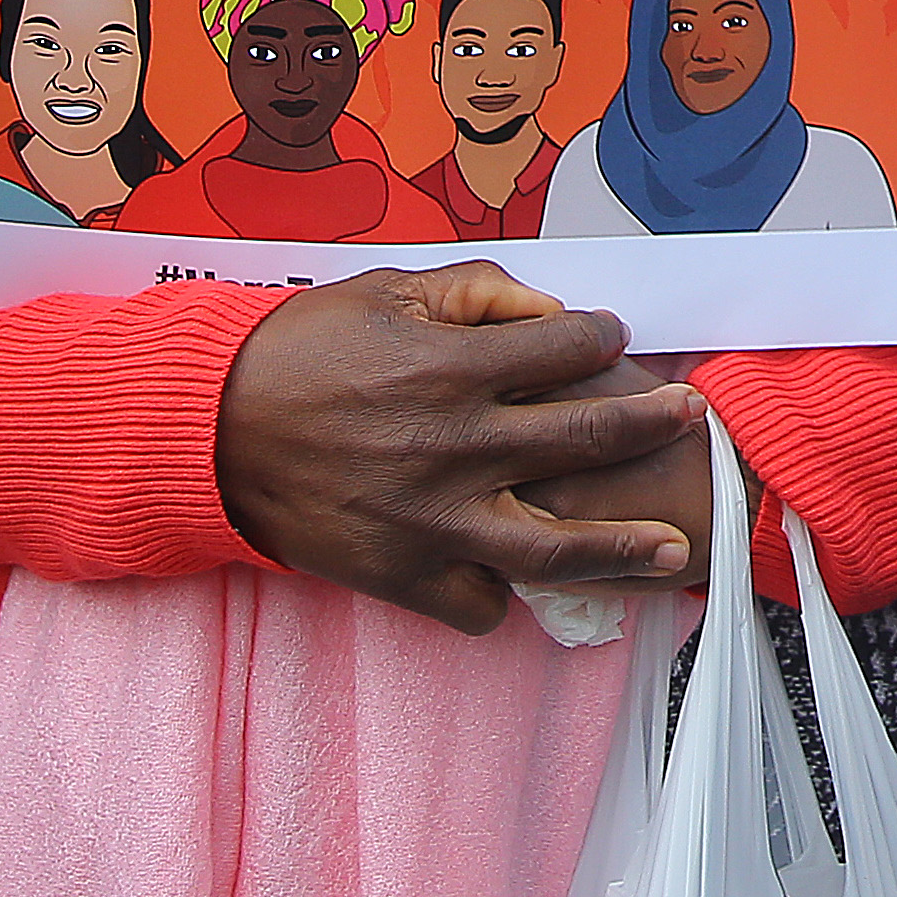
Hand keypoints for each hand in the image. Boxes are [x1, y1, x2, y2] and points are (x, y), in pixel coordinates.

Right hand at [208, 261, 704, 630]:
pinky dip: (504, 594)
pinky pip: (478, 605)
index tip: (611, 339)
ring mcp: (431, 520)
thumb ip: (478, 293)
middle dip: (650, 423)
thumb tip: (552, 313)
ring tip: (673, 546)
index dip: (600, 339)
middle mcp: (453, 447)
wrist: (207, 427)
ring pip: (556, 547)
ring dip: (624, 547)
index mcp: (450, 368)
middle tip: (689, 416)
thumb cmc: (298, 349)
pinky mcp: (400, 575)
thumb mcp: (386, 291)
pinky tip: (528, 579)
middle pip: (586, 439)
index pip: (565, 351)